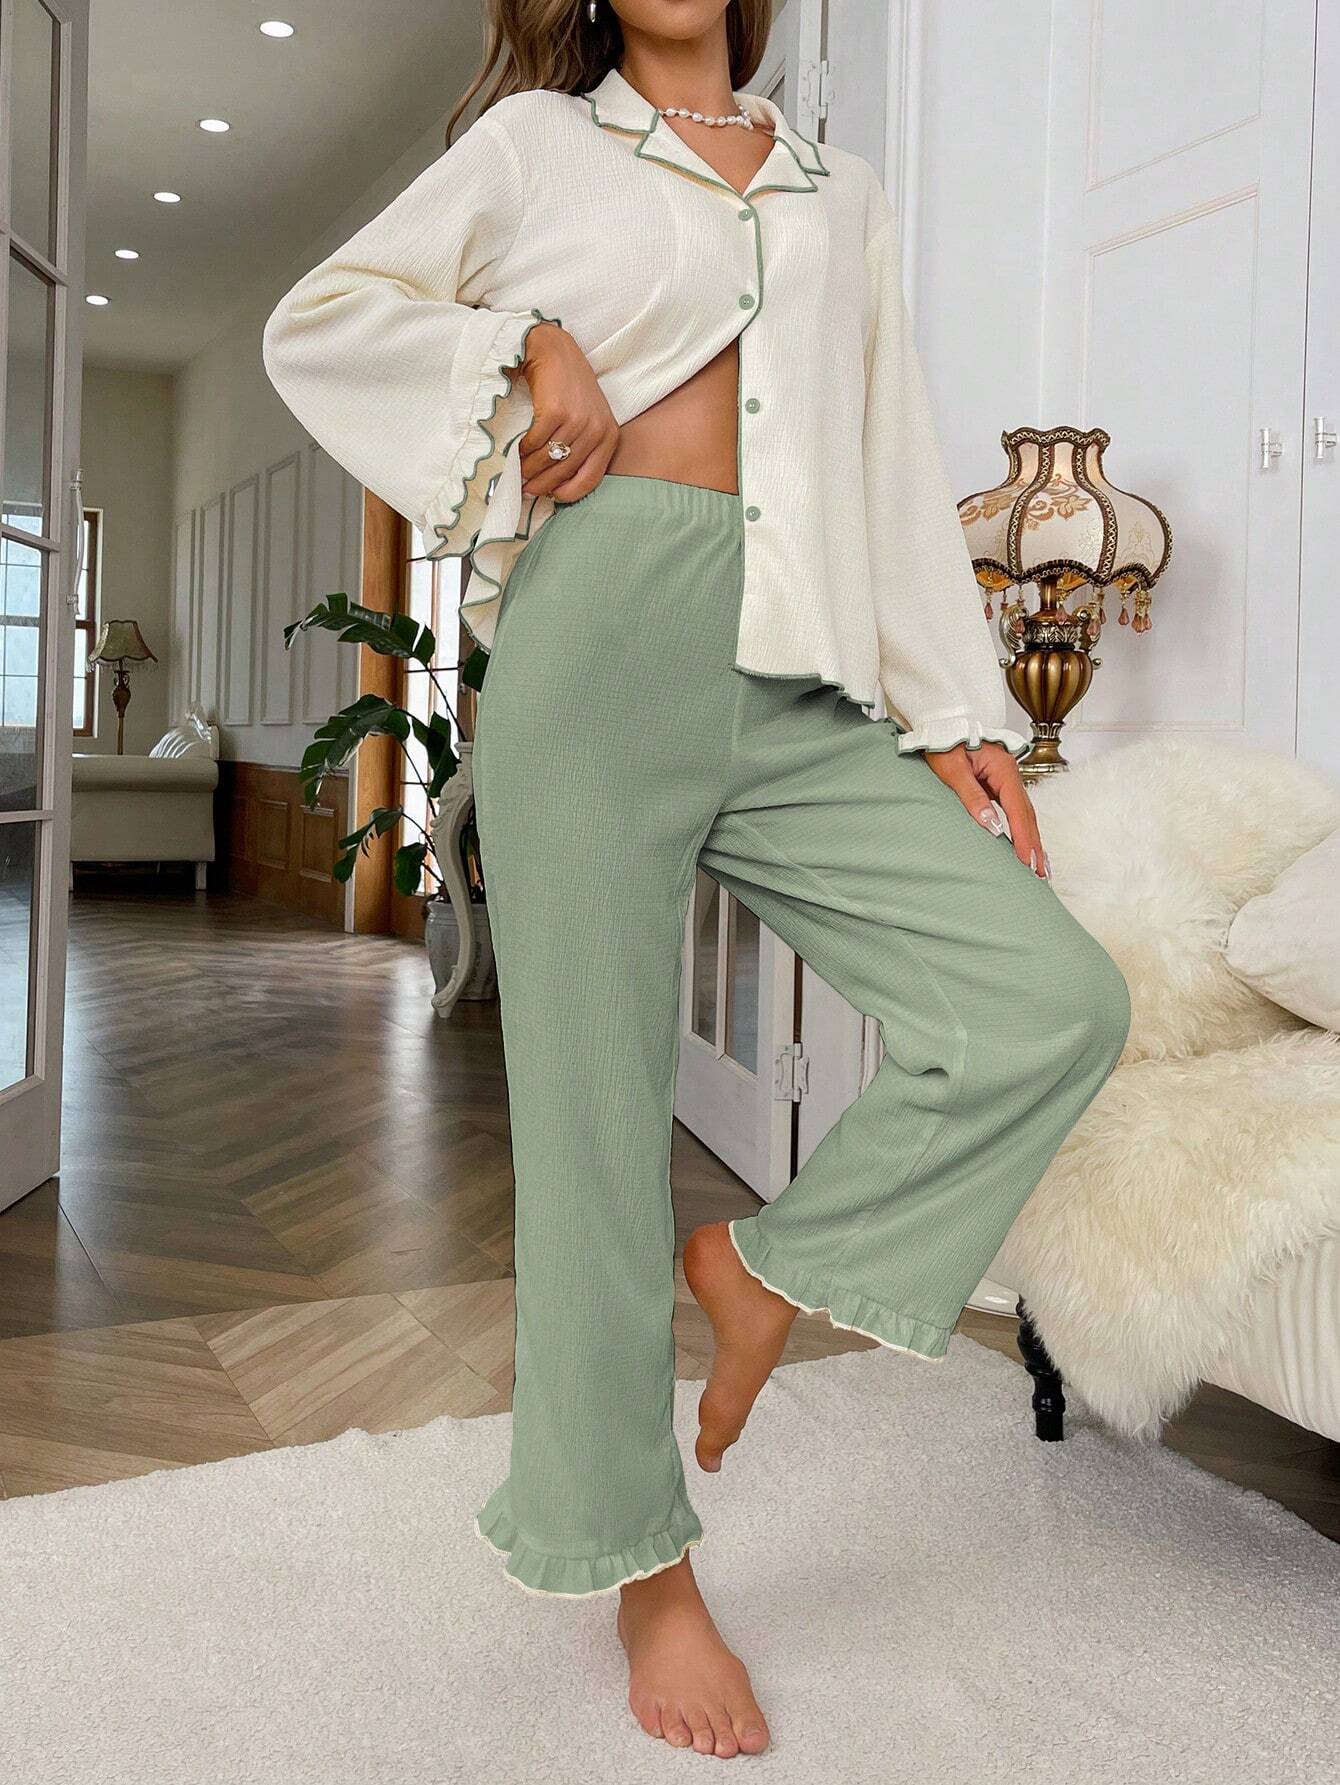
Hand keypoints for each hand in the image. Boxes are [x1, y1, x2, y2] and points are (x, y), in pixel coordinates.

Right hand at [515, 322, 619, 503]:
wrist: (555, 352)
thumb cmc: (570, 390)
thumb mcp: (588, 420)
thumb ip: (581, 449)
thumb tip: (556, 485)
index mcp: (609, 436)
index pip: (591, 479)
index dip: (568, 493)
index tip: (551, 497)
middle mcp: (597, 430)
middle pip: (565, 472)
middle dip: (542, 485)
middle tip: (525, 490)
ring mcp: (577, 421)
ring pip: (548, 460)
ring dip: (529, 470)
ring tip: (518, 475)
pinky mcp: (555, 413)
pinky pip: (535, 443)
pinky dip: (522, 451)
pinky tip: (516, 452)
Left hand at [924, 742, 1050, 878]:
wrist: (941, 724)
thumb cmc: (944, 742)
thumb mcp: (953, 769)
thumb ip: (971, 796)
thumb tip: (991, 824)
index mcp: (1002, 769)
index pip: (1017, 809)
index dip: (1023, 836)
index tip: (1027, 860)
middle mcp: (1009, 774)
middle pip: (1026, 814)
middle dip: (1034, 844)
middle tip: (1039, 873)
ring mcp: (1006, 779)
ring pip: (1024, 813)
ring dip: (1031, 839)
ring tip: (1038, 866)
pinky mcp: (998, 784)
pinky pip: (1014, 810)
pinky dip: (1022, 829)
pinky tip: (1024, 844)